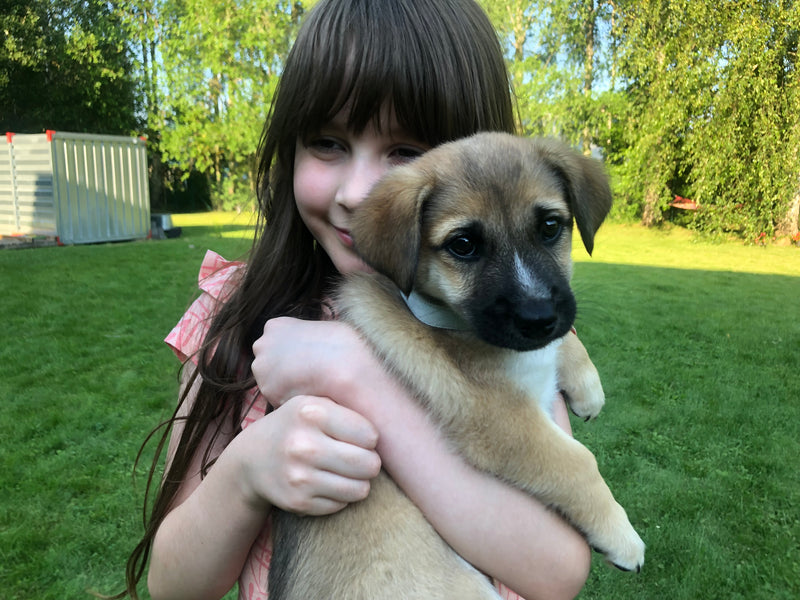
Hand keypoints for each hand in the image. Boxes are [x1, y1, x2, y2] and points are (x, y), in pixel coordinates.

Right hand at [247, 318, 381, 514]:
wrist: (251, 460)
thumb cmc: (294, 427)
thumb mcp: (312, 404)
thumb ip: (347, 406)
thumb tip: (395, 415)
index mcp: (311, 413)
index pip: (369, 434)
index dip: (370, 438)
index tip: (360, 437)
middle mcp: (303, 444)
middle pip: (369, 464)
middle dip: (371, 463)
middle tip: (361, 458)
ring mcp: (299, 476)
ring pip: (359, 489)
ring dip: (359, 482)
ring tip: (347, 471)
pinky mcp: (298, 502)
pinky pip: (341, 504)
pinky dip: (340, 496)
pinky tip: (327, 483)